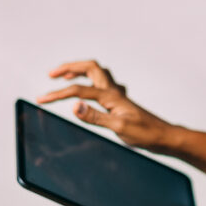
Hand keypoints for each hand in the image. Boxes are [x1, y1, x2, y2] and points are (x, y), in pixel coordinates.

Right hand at [37, 60, 174, 151]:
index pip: (78, 90)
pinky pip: (103, 84)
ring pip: (97, 73)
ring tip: (64, 77)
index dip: (57, 94)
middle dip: (69, 68)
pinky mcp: (120, 102)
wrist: (164, 137)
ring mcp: (118, 96)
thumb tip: (74, 106)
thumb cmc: (145, 134)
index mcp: (110, 96)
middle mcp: (113, 91)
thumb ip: (95, 116)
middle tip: (51, 75)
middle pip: (89, 68)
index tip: (41, 100)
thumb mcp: (119, 127)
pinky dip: (90, 81)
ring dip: (79, 71)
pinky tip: (88, 91)